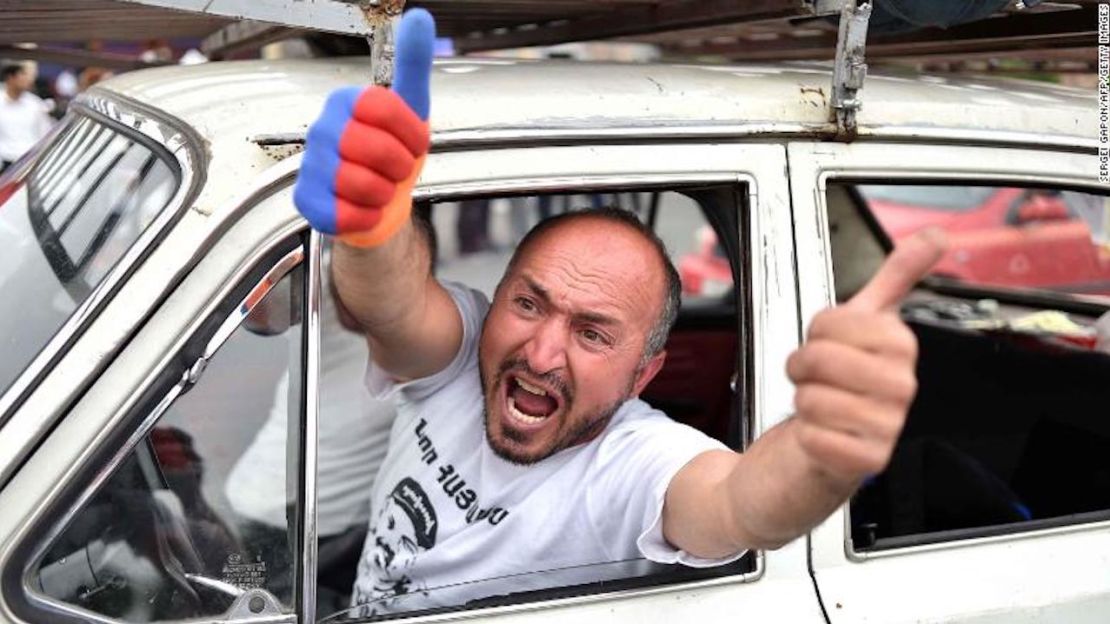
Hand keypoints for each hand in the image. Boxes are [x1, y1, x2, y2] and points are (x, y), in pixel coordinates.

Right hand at [293, 9, 434, 244]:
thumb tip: (420, 19)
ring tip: (380, 188)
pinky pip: (345, 214)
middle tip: (397, 169)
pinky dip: (366, 217)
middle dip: (399, 165)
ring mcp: (310, 164)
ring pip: (361, 184)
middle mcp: (323, 128)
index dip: (410, 133)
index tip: (414, 143)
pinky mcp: (305, 201)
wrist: (382, 205)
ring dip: (384, 193)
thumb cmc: (394, 158)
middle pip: (373, 147)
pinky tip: (363, 208)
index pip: (383, 107)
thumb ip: (414, 65)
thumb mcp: (412, 110)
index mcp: (346, 102)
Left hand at [786, 228, 946, 485]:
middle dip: (803, 367)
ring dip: (803, 401)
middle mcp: (900, 386)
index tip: (827, 343)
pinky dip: (805, 434)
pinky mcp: (868, 462)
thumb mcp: (865, 322)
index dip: (816, 332)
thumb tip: (935, 238)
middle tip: (815, 377)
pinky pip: (815, 435)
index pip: (833, 321)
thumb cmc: (842, 384)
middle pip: (820, 358)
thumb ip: (897, 277)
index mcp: (899, 347)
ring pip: (813, 396)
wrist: (823, 446)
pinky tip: (822, 434)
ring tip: (821, 405)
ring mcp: (887, 425)